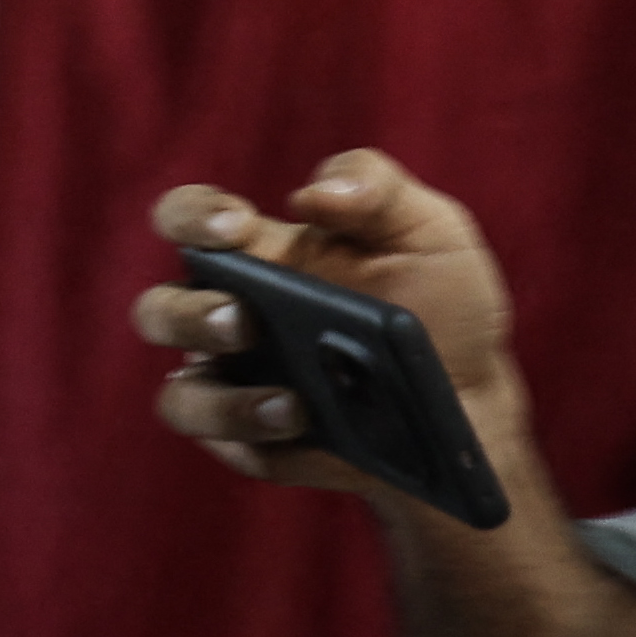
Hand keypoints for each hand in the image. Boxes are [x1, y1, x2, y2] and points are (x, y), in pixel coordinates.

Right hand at [129, 151, 521, 493]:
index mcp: (257, 256)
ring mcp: (236, 388)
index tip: (234, 225)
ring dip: (226, 401)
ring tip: (293, 403)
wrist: (475, 397)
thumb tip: (313, 194)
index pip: (186, 221)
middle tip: (245, 320)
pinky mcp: (257, 447)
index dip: (191, 218)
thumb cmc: (443, 302)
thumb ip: (378, 187)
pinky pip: (232, 449)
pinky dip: (263, 442)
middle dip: (190, 315)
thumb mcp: (429, 229)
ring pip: (183, 397)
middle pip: (160, 312)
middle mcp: (229, 319)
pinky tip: (307, 428)